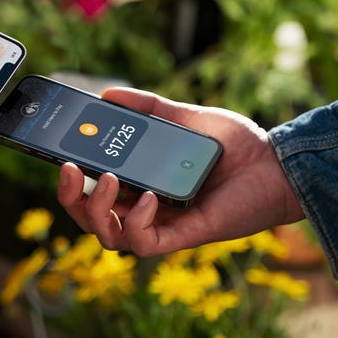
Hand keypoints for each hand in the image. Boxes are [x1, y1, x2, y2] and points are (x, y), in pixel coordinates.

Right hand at [57, 88, 305, 255]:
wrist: (278, 163)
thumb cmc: (236, 146)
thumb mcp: (184, 118)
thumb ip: (148, 107)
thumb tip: (108, 94)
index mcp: (140, 185)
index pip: (93, 191)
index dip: (71, 181)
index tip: (60, 156)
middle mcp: (145, 209)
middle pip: (91, 219)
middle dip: (72, 199)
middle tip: (71, 170)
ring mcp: (163, 225)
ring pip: (109, 237)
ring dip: (97, 211)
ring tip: (109, 180)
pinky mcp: (184, 237)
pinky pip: (144, 243)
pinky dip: (135, 223)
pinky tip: (146, 198)